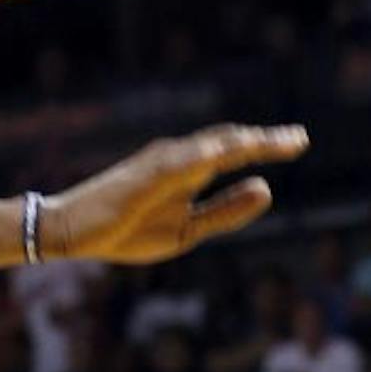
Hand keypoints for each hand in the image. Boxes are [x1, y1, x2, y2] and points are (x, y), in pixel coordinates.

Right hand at [44, 124, 308, 264]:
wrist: (71, 233)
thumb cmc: (125, 230)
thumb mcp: (187, 229)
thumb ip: (226, 211)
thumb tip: (268, 188)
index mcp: (188, 173)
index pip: (232, 151)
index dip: (266, 145)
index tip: (299, 141)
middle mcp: (175, 161)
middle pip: (225, 143)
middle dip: (262, 141)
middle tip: (299, 138)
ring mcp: (157, 167)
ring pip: (202, 148)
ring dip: (234, 143)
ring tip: (265, 140)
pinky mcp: (138, 179)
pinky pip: (171, 165)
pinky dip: (195, 157)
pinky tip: (218, 153)